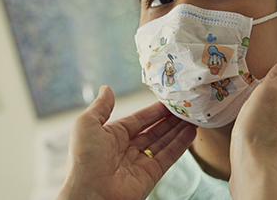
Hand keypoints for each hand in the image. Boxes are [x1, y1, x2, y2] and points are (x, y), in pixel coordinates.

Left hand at [56, 86, 196, 199]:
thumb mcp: (87, 124)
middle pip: (153, 130)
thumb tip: (106, 88)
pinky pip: (168, 156)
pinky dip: (180, 144)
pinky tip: (191, 132)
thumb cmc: (83, 158)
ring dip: (178, 129)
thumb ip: (100, 106)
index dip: (153, 111)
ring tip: (192, 116)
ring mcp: (139, 162)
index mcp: (110, 136)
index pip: (138, 120)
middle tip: (185, 107)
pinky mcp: (151, 175)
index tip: (169, 100)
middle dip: (169, 119)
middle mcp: (126, 149)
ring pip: (163, 142)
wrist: (90, 193)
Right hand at [228, 59, 276, 199]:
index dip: (272, 87)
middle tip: (255, 113)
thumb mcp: (265, 94)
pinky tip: (261, 142)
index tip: (259, 96)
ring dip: (274, 122)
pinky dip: (274, 139)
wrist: (257, 174)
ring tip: (256, 129)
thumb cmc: (258, 134)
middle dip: (273, 105)